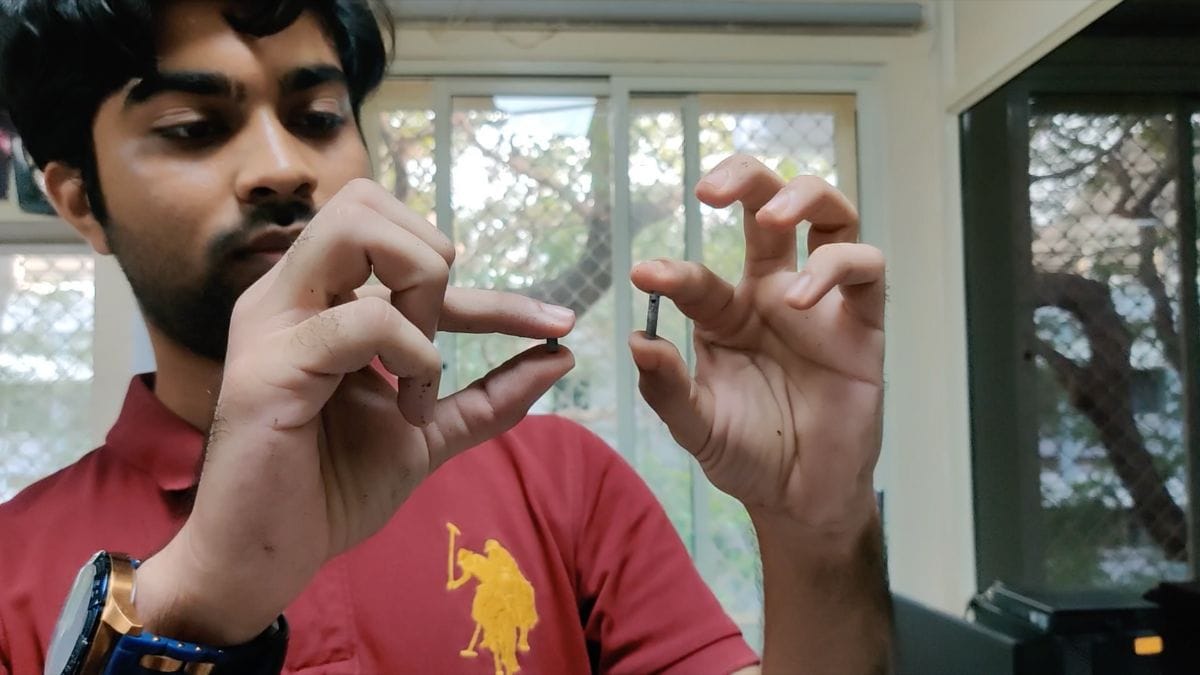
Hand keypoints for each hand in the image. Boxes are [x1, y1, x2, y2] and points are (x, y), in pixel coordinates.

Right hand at [137, 179, 575, 642]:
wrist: (265, 558)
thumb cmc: (332, 490)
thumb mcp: (429, 432)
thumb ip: (489, 395)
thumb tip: (560, 355)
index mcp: (322, 301)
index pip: (408, 251)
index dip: (493, 288)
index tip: (558, 323)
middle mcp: (291, 294)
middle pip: (366, 201)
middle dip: (433, 258)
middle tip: (446, 334)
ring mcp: (273, 321)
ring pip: (356, 227)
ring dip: (419, 286)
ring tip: (425, 364)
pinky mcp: (267, 364)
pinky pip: (363, 319)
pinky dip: (413, 353)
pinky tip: (411, 405)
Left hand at [630, 155, 883, 538]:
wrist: (801, 497)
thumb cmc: (746, 456)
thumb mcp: (695, 428)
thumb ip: (667, 389)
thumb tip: (637, 340)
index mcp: (726, 314)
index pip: (698, 276)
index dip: (671, 272)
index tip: (644, 277)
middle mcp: (773, 294)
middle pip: (767, 205)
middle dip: (743, 176)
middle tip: (709, 188)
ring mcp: (821, 303)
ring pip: (830, 214)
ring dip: (802, 196)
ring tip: (773, 217)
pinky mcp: (863, 322)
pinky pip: (864, 267)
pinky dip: (834, 266)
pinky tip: (799, 298)